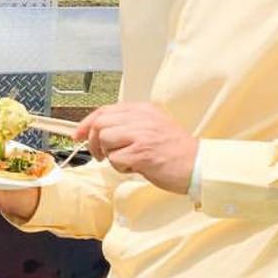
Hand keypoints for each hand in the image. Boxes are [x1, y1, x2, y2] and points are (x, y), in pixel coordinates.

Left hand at [76, 102, 197, 194]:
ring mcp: (142, 134)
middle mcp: (142, 118)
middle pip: (100, 124)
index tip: (78, 135)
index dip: (87, 123)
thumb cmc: (175, 151)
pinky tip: (137, 167)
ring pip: (105, 140)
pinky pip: (115, 159)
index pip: (105, 110)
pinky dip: (121, 167)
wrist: (199, 165)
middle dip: (95, 142)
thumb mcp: (152, 127)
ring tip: (128, 161)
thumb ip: (128, 125)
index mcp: (143, 110)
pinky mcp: (142, 152)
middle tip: (101, 155)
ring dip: (110, 155)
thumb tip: (97, 131)